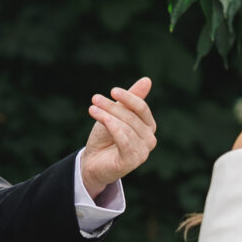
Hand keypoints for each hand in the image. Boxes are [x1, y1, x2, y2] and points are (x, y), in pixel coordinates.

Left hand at [79, 77, 155, 199]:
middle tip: (95, 99)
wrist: (93, 161)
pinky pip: (124, 141)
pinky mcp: (132, 161)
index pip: (142, 108)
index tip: (112, 91)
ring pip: (125, 128)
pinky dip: (114, 129)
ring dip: (106, 116)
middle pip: (132, 117)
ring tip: (92, 109)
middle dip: (112, 107)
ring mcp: (143, 152)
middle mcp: (150, 140)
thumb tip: (147, 80)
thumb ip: (130, 100)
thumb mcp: (116, 115)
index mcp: (149, 127)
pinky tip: (103, 120)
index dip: (128, 97)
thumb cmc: (106, 137)